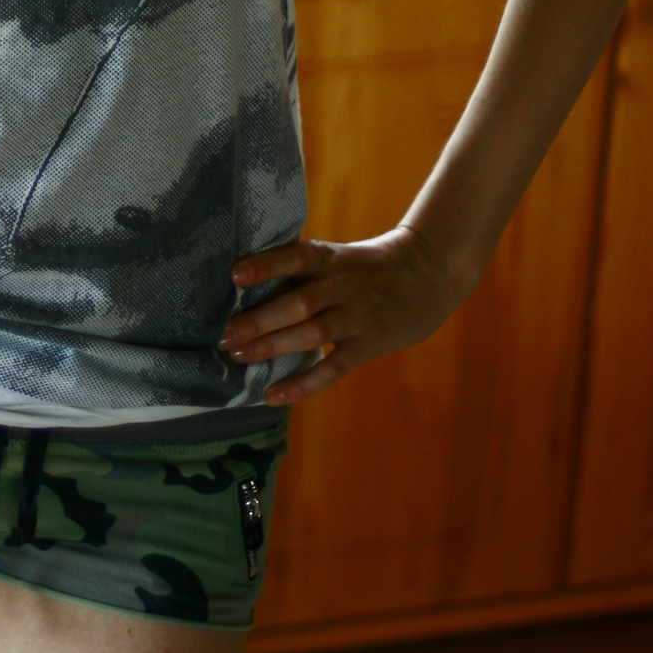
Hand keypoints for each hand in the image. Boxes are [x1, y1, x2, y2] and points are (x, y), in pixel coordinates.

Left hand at [218, 225, 477, 405]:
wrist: (428, 273)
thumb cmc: (368, 266)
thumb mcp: (337, 256)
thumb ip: (302, 271)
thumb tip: (244, 287)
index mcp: (329, 258)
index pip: (294, 257)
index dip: (265, 265)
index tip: (234, 275)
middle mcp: (341, 285)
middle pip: (298, 303)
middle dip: (259, 320)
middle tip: (224, 336)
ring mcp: (356, 316)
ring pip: (312, 334)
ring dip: (273, 347)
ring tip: (239, 357)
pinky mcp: (368, 344)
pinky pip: (333, 367)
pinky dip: (303, 383)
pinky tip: (273, 395)